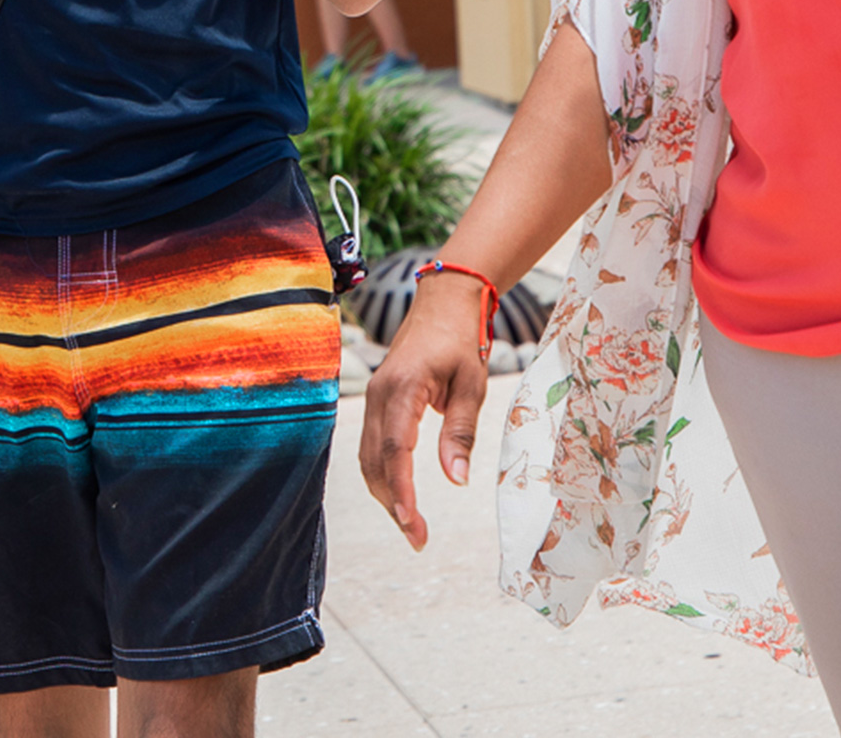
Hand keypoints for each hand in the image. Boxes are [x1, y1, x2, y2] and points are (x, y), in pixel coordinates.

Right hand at [358, 273, 491, 550]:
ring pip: (368, 458)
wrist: (444, 301)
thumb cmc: (462, 340)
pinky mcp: (377, 400)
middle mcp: (379, 395)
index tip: (412, 525)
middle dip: (393, 504)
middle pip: (375, 462)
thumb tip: (457, 480)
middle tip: (419, 539)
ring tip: (412, 525)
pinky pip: (371, 445)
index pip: (395, 451)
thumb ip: (461, 432)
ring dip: (386, 493)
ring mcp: (373, 397)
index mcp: (403, 388)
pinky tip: (399, 493)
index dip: (401, 492)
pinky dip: (383, 474)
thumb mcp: (472, 385)